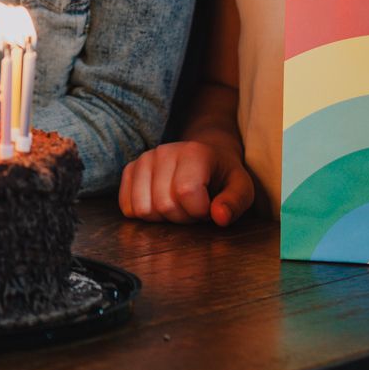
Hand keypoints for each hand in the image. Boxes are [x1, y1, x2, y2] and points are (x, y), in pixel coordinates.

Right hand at [119, 138, 257, 225]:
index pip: (185, 193)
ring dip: (162, 217)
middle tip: (194, 207)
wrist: (205, 155)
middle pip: (163, 205)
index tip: (209, 206)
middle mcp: (164, 152)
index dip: (199, 211)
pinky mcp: (130, 170)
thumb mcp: (241, 188)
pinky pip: (127, 206)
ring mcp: (144, 160)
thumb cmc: (223, 176)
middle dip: (182, 217)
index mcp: (193, 153)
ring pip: (143, 209)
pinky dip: (144, 214)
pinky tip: (160, 204)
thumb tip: (219, 217)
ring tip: (178, 205)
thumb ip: (234, 202)